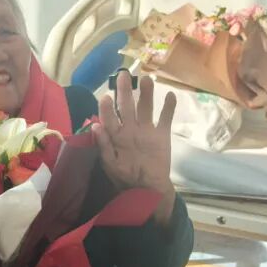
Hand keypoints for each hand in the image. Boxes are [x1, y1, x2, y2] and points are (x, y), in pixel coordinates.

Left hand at [94, 71, 176, 220]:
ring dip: (146, 94)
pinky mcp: (161, 135)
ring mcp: (147, 131)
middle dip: (125, 91)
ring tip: (146, 80)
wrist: (148, 191)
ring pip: (145, 108)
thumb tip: (96, 127)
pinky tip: (170, 94)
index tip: (105, 96)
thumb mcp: (111, 165)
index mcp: (116, 136)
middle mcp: (130, 129)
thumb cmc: (126, 179)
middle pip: (127, 106)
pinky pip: (165, 119)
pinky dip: (168, 108)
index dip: (106, 107)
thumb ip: (104, 146)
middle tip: (124, 75)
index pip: (109, 117)